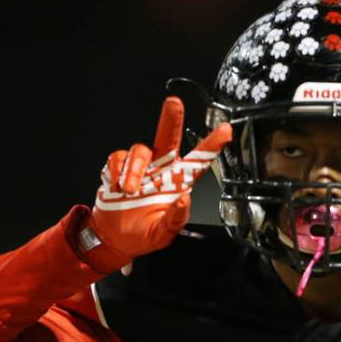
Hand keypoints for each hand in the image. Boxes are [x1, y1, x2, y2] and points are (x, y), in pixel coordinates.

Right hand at [84, 96, 230, 272]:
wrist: (114, 238)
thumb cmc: (144, 234)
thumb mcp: (163, 234)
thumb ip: (175, 219)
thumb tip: (184, 199)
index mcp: (177, 184)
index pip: (199, 161)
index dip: (212, 145)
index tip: (226, 130)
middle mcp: (161, 170)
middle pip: (168, 137)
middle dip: (171, 119)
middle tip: (174, 103)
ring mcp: (141, 168)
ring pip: (140, 150)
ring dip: (134, 170)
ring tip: (128, 191)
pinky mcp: (120, 168)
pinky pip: (118, 158)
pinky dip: (116, 172)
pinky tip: (115, 187)